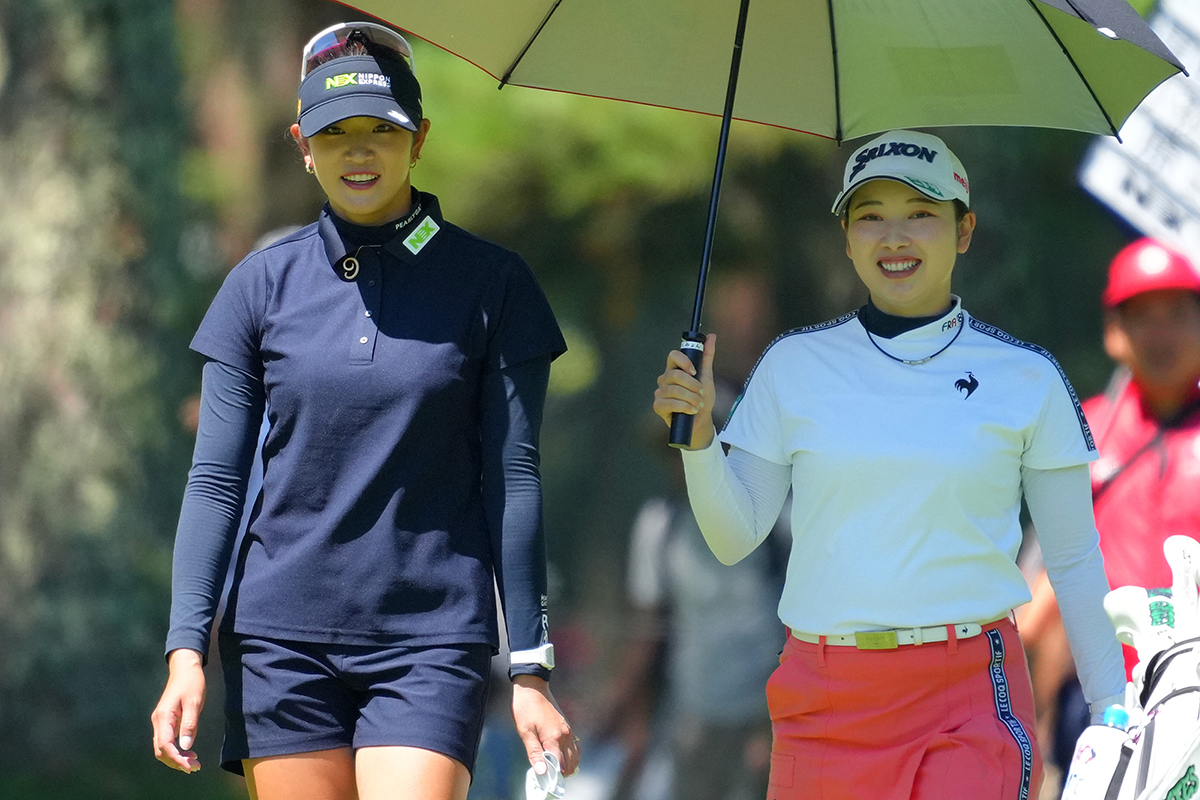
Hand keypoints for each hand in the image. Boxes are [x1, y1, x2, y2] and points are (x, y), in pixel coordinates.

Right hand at [151, 648, 205, 772]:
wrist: (185, 668)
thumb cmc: (191, 682)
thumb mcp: (194, 702)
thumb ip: (189, 724)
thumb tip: (185, 746)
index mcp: (163, 716)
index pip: (165, 745)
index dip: (176, 758)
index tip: (191, 766)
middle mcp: (158, 721)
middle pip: (161, 750)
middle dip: (176, 762)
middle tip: (195, 767)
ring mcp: (160, 721)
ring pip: (162, 747)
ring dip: (176, 757)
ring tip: (194, 762)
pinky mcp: (165, 721)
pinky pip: (167, 741)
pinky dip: (176, 750)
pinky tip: (188, 752)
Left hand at [512, 675, 579, 777]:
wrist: (532, 687)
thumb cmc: (526, 708)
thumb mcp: (525, 732)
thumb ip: (534, 753)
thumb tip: (542, 771)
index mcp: (554, 737)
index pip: (559, 765)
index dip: (553, 775)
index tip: (545, 779)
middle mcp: (565, 735)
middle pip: (570, 762)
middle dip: (562, 773)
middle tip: (549, 776)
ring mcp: (568, 730)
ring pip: (575, 755)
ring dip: (568, 765)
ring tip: (555, 770)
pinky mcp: (567, 726)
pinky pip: (575, 746)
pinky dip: (571, 756)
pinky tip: (562, 758)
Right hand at [652, 333, 716, 449]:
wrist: (701, 420)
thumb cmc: (702, 398)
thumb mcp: (707, 377)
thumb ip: (707, 357)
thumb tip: (712, 336)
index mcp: (674, 369)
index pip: (672, 355)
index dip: (684, 361)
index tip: (695, 371)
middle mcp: (665, 379)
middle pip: (675, 375)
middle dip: (692, 385)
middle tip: (701, 393)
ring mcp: (660, 393)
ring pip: (674, 390)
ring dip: (691, 398)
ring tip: (698, 404)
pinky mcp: (658, 406)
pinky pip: (670, 403)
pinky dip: (684, 407)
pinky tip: (691, 411)